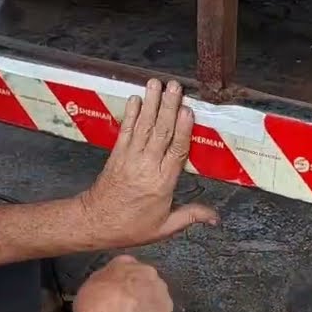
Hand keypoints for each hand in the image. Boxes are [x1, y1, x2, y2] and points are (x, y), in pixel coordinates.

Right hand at [74, 255, 173, 311]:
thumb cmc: (97, 308)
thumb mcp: (86, 290)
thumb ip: (100, 285)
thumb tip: (104, 289)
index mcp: (125, 262)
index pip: (123, 265)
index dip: (117, 280)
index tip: (112, 292)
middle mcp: (147, 273)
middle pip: (143, 280)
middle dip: (135, 292)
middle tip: (123, 308)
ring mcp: (162, 294)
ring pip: (154, 299)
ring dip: (146, 308)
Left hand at [79, 79, 217, 247]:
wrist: (96, 223)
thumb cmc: (130, 226)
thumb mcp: (165, 227)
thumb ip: (191, 216)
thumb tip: (215, 217)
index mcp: (162, 183)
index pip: (176, 151)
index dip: (182, 129)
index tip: (188, 111)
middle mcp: (146, 166)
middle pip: (160, 132)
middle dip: (168, 106)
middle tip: (175, 86)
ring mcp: (130, 158)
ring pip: (144, 126)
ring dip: (151, 103)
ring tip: (156, 83)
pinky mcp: (117, 154)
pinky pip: (126, 130)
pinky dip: (131, 113)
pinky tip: (136, 98)